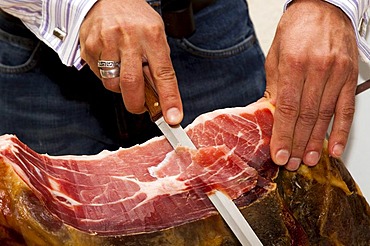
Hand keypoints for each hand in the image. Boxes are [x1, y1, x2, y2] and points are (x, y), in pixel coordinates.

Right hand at [79, 0, 182, 124]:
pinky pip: (99, 76)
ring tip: (124, 71)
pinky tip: (111, 61)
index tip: (172, 118)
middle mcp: (128, 37)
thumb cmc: (136, 19)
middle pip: (132, 84)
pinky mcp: (89, 47)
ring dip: (121, 87)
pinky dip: (108, 76)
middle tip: (141, 107)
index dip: (169, 99)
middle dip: (137, 104)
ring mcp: (106, 41)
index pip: (163, 73)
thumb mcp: (156, 36)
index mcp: (152, 35)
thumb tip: (160, 98)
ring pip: (113, 84)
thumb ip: (158, 65)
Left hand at [265, 0, 357, 170]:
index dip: (282, 135)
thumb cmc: (297, 28)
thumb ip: (274, 87)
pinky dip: (341, 131)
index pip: (287, 109)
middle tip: (292, 163)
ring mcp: (337, 73)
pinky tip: (335, 147)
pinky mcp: (350, 76)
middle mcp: (318, 69)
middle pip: (306, 116)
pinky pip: (347, 108)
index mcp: (294, 64)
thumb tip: (270, 115)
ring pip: (326, 116)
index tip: (278, 154)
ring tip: (308, 159)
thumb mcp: (276, 56)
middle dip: (297, 143)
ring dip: (317, 141)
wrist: (323, 5)